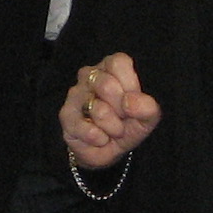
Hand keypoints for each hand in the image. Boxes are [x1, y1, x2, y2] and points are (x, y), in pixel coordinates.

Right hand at [59, 53, 158, 168]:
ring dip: (113, 127)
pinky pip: (88, 130)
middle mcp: (89, 76)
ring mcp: (75, 95)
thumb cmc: (127, 125)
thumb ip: (147, 107)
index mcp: (110, 68)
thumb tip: (130, 102)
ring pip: (98, 110)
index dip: (130, 86)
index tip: (132, 101)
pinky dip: (100, 139)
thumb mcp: (146, 117)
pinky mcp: (66, 116)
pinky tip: (100, 138)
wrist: (107, 149)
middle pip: (107, 85)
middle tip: (123, 118)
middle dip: (122, 110)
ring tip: (113, 130)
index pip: (118, 62)